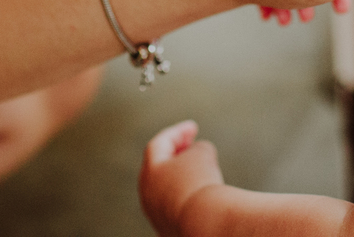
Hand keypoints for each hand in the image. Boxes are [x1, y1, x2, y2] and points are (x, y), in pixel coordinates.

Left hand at [139, 121, 223, 236]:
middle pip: (158, 168)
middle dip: (175, 154)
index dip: (177, 133)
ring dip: (182, 177)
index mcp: (150, 171)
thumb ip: (197, 149)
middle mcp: (147, 193)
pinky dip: (187, 197)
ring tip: (204, 170)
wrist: (206, 222)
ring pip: (166, 190)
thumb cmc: (202, 183)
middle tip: (192, 145)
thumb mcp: (202, 154)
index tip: (193, 127)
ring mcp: (156, 215)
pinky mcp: (168, 230)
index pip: (159, 144)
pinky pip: (176, 208)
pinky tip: (204, 196)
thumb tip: (197, 156)